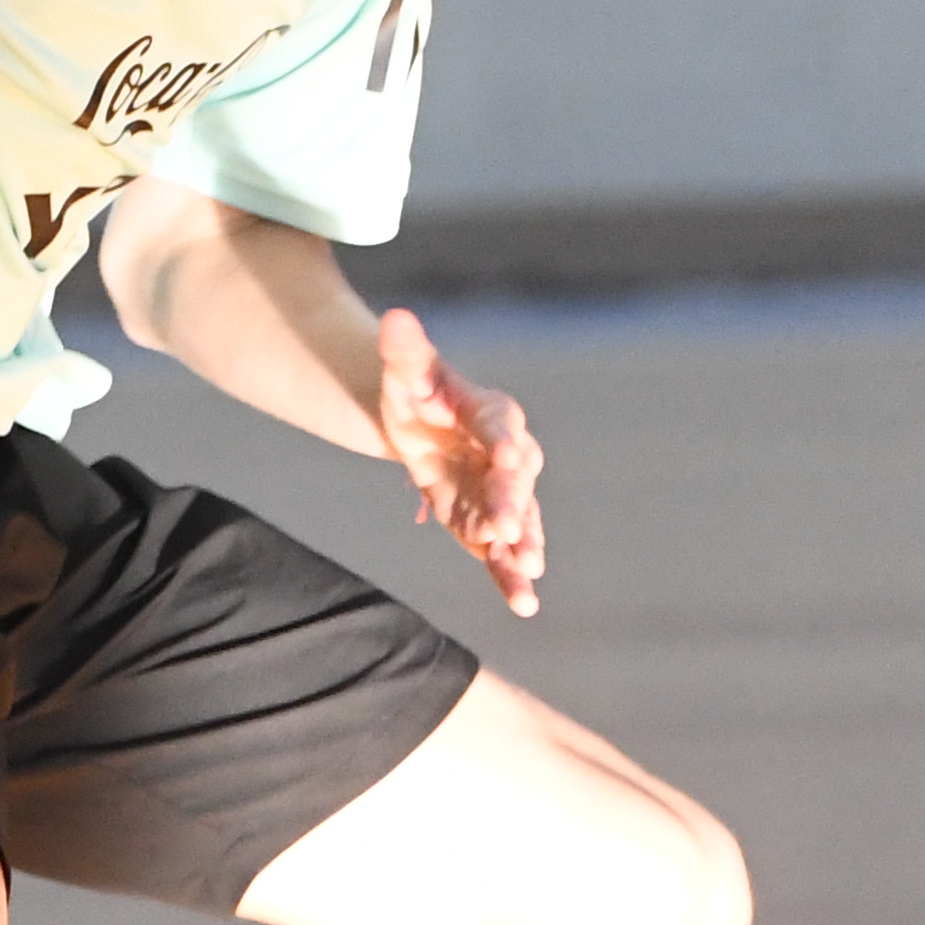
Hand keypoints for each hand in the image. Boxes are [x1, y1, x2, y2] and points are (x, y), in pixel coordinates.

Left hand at [375, 308, 546, 616]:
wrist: (421, 424)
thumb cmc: (415, 390)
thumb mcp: (404, 370)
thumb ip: (404, 349)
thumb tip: (396, 319)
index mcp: (489, 412)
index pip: (499, 423)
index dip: (504, 438)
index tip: (508, 453)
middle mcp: (505, 454)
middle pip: (513, 480)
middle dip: (511, 505)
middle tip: (507, 530)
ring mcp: (499, 492)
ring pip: (516, 521)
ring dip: (521, 546)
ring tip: (528, 573)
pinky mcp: (486, 523)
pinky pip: (503, 551)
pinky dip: (510, 576)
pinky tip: (523, 605)